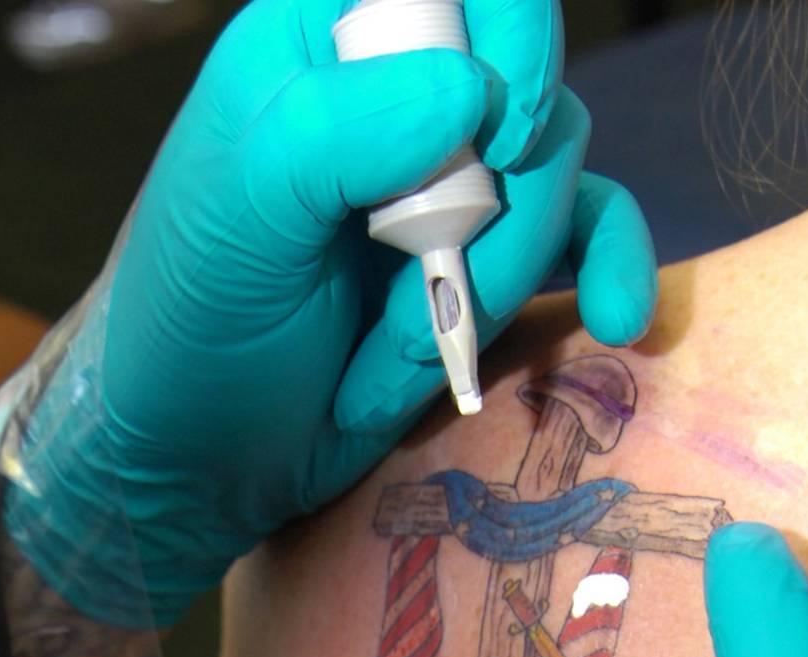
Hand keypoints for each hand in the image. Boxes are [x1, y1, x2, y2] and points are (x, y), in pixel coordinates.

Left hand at [30, 0, 654, 625]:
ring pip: (554, 172)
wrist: (203, 463)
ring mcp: (445, 181)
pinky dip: (608, 271)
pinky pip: (586, 232)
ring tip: (392, 362)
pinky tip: (615, 321)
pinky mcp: (481, 258)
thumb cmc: (192, 335)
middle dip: (485, 216)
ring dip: (494, 284)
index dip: (502, 42)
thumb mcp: (236, 222)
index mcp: (319, 50)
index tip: (494, 139)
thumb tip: (475, 93)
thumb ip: (332, 133)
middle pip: (524, 88)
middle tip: (402, 299)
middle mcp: (392, 99)